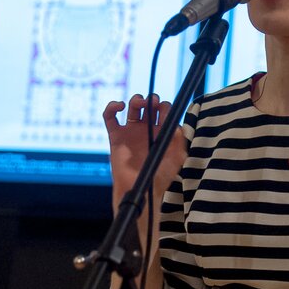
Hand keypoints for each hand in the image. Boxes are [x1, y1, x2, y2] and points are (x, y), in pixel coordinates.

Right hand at [102, 94, 186, 208]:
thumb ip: (178, 139)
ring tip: (139, 103)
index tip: (164, 108)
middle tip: (153, 102)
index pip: (164, 111)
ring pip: (132, 107)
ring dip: (136, 99)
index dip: (164, 106)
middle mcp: (147, 130)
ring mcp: (131, 132)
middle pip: (149, 105)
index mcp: (162, 132)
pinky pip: (110, 117)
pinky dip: (112, 107)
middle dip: (151, 100)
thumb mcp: (176, 158)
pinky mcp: (116, 136)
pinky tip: (119, 106)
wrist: (140, 188)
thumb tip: (175, 123)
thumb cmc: (159, 177)